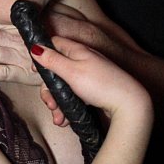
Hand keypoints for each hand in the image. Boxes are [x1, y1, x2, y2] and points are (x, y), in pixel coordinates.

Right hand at [31, 36, 152, 120]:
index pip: (55, 44)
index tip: (36, 70)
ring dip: (57, 103)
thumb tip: (35, 47)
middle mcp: (83, 61)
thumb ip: (52, 60)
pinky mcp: (92, 91)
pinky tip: (66, 119)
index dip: (42, 54)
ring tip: (59, 117)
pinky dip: (68, 108)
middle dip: (49, 89)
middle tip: (50, 103)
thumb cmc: (101, 85)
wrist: (128, 104)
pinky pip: (74, 97)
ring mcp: (88, 76)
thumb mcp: (71, 71)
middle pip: (56, 70)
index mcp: (78, 51)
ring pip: (64, 87)